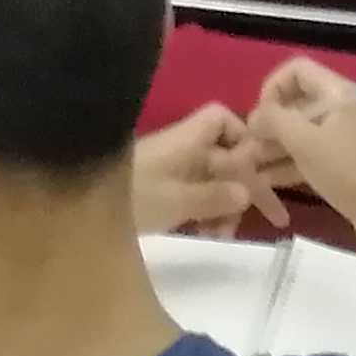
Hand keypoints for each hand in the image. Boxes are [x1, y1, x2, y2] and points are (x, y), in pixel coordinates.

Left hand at [129, 103, 277, 238]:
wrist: (80, 210)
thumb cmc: (132, 197)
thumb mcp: (177, 200)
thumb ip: (214, 195)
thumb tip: (249, 190)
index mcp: (186, 140)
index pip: (222, 120)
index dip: (245, 137)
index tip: (260, 168)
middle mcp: (181, 149)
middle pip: (224, 155)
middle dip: (246, 184)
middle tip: (275, 217)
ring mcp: (171, 169)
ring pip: (213, 179)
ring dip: (226, 205)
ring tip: (226, 235)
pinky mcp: (162, 189)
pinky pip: (196, 194)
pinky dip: (207, 212)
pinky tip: (210, 235)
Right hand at [243, 57, 355, 211]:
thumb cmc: (346, 171)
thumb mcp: (305, 142)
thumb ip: (274, 120)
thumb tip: (255, 116)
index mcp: (340, 93)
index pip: (297, 70)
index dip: (272, 86)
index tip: (259, 116)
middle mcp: (343, 109)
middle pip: (297, 102)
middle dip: (270, 123)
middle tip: (249, 146)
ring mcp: (345, 137)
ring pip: (302, 132)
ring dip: (275, 146)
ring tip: (249, 167)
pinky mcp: (344, 163)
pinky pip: (311, 154)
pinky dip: (289, 163)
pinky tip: (265, 181)